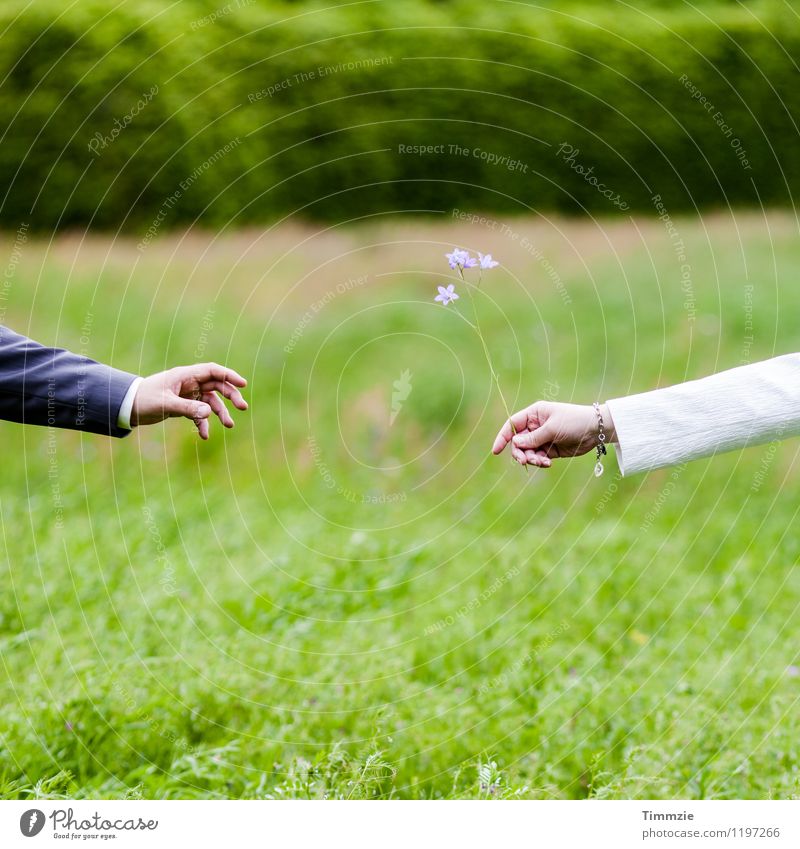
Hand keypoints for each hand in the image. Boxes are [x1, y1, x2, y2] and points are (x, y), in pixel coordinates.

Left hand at [131, 362, 247, 439]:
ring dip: (220, 413)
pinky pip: (200, 414)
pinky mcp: (184, 406)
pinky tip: (204, 436)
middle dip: (231, 396)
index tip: (243, 384)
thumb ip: (188, 408)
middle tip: (242, 407)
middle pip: (217, 386)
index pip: (213, 371)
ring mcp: (188, 395)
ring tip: (229, 425)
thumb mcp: (165, 404)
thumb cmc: (143, 400)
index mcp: (185, 375)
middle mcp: (189, 383)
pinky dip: (204, 424)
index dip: (229, 375)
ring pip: (211, 402)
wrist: (127, 407)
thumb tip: (209, 412)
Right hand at [491, 401, 614, 466]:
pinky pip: (538, 457)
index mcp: (534, 414)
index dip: (502, 437)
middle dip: (520, 453)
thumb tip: (515, 444)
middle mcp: (535, 426)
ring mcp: (542, 438)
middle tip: (525, 461)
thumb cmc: (574, 421)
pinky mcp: (550, 449)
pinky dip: (540, 462)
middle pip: (518, 442)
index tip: (496, 451)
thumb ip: (533, 438)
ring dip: (532, 459)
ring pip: (528, 452)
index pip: (512, 425)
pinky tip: (548, 463)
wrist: (596, 430)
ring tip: (542, 462)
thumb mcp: (552, 428)